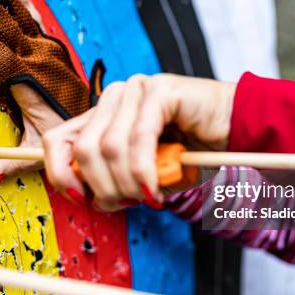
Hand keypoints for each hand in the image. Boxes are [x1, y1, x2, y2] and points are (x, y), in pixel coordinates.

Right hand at [0, 0, 101, 190]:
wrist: (97, 121)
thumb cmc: (66, 135)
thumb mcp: (38, 150)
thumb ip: (12, 162)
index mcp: (29, 85)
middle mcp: (39, 64)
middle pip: (8, 31)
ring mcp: (47, 54)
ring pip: (23, 20)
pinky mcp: (52, 51)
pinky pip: (36, 24)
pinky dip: (25, 6)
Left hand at [42, 74, 235, 211]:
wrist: (235, 129)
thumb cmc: (190, 152)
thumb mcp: (143, 172)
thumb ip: (113, 178)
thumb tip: (89, 196)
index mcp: (104, 115)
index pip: (59, 139)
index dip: (60, 174)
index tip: (80, 199)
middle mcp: (115, 97)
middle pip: (85, 149)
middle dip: (103, 188)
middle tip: (125, 204)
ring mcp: (137, 90)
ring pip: (109, 147)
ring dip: (126, 184)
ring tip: (147, 197)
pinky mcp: (160, 91)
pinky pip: (140, 139)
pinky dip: (144, 172)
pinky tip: (154, 189)